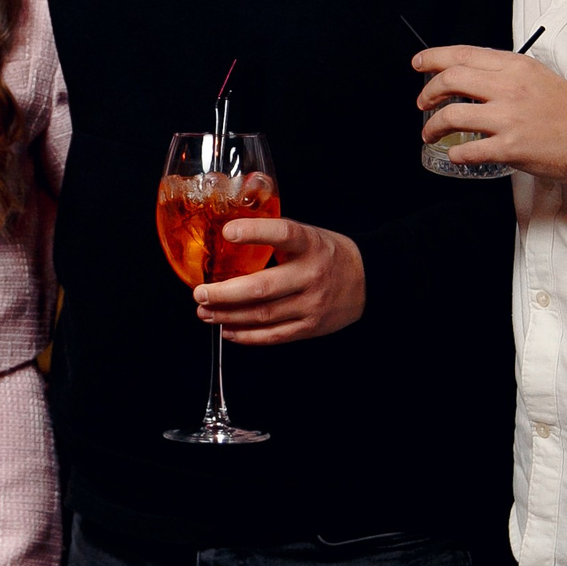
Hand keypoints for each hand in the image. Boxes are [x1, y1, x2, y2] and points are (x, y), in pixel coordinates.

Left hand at [194, 218, 365, 344]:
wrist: (367, 280)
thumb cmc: (326, 254)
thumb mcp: (308, 234)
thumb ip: (273, 232)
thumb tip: (226, 229)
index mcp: (310, 244)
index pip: (283, 234)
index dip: (255, 232)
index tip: (228, 232)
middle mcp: (311, 274)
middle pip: (262, 287)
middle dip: (224, 293)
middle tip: (199, 293)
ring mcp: (312, 304)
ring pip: (263, 315)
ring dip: (228, 316)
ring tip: (204, 312)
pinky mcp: (310, 327)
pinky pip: (273, 336)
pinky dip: (247, 335)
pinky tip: (227, 330)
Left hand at [414, 45, 566, 182]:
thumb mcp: (538, 76)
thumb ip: (506, 72)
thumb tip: (471, 74)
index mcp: (516, 66)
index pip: (463, 54)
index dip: (433, 57)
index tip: (418, 64)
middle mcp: (510, 87)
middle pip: (450, 80)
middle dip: (427, 92)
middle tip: (422, 103)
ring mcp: (510, 118)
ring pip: (451, 115)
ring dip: (432, 126)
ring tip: (430, 133)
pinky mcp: (512, 148)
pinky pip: (468, 150)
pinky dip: (455, 153)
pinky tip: (456, 154)